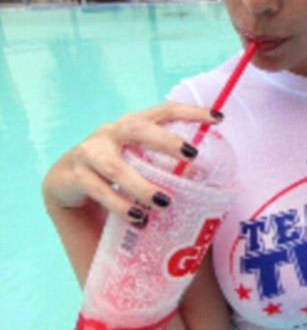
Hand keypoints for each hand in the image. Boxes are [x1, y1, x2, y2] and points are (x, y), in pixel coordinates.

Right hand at [42, 103, 217, 222]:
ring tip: (164, 203)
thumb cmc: (114, 169)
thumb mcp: (137, 158)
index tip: (218, 117)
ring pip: (117, 169)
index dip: (191, 112)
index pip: (165, 110)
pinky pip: (100, 191)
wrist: (66, 182)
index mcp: (134, 124)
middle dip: (167, 141)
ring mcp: (91, 152)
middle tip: (192, 155)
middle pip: (139, 130)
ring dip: (142, 187)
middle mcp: (112, 132)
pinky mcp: (76, 176)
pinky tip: (139, 219)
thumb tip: (209, 182)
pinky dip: (121, 206)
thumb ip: (163, 163)